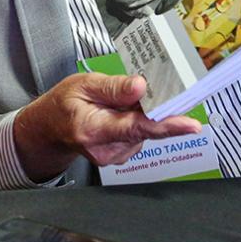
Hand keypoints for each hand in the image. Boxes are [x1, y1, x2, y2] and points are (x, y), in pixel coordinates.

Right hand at [13, 74, 202, 181]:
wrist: (50, 128)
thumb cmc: (64, 105)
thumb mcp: (83, 84)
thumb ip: (113, 87)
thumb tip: (140, 86)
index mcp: (94, 129)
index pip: (136, 128)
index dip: (166, 125)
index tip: (190, 125)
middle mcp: (106, 149)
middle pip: (145, 128)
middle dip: (152, 108)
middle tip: (142, 90)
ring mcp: (115, 156)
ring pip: (144, 131)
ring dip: (141, 114)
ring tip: (118, 102)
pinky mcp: (121, 157)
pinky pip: (139, 135)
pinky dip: (137, 121)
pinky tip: (121, 113)